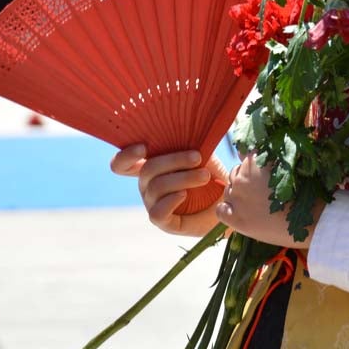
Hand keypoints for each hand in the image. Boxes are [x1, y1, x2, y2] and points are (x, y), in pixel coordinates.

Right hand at [111, 144, 227, 236]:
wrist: (227, 202)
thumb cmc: (211, 174)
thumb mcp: (202, 154)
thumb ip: (190, 142)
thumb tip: (191, 126)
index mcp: (152, 166)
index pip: (122, 164)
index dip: (125, 155)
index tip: (143, 147)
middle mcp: (147, 185)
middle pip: (147, 170)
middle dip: (174, 160)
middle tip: (198, 158)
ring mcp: (152, 203)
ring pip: (156, 187)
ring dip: (183, 178)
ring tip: (205, 176)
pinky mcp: (163, 221)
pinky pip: (157, 212)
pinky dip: (171, 201)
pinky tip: (185, 194)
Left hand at [216, 154, 321, 248]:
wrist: (311, 222)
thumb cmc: (306, 192)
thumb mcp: (291, 166)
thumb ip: (271, 156)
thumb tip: (254, 150)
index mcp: (256, 161)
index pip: (246, 153)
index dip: (256, 162)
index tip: (265, 170)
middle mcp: (241, 177)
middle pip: (237, 171)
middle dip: (247, 177)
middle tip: (264, 188)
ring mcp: (236, 198)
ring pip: (229, 189)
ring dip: (240, 193)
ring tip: (258, 202)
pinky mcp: (234, 219)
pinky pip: (221, 209)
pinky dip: (228, 209)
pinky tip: (242, 212)